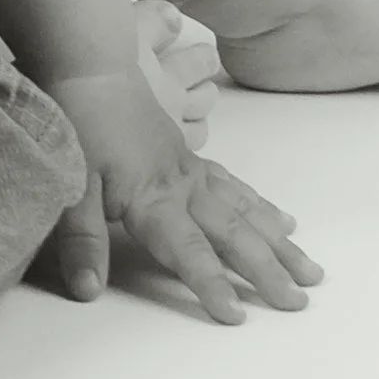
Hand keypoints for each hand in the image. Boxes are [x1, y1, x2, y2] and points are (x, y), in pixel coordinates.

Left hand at [42, 66, 322, 324]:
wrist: (88, 63)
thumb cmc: (77, 121)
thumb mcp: (70, 182)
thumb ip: (81, 238)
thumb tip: (88, 290)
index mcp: (153, 198)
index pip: (187, 250)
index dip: (210, 283)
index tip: (237, 315)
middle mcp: (181, 187)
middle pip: (231, 234)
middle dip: (265, 270)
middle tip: (299, 301)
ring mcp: (189, 170)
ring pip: (243, 210)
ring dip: (277, 242)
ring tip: (309, 270)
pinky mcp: (187, 155)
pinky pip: (234, 185)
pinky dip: (260, 205)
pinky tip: (280, 220)